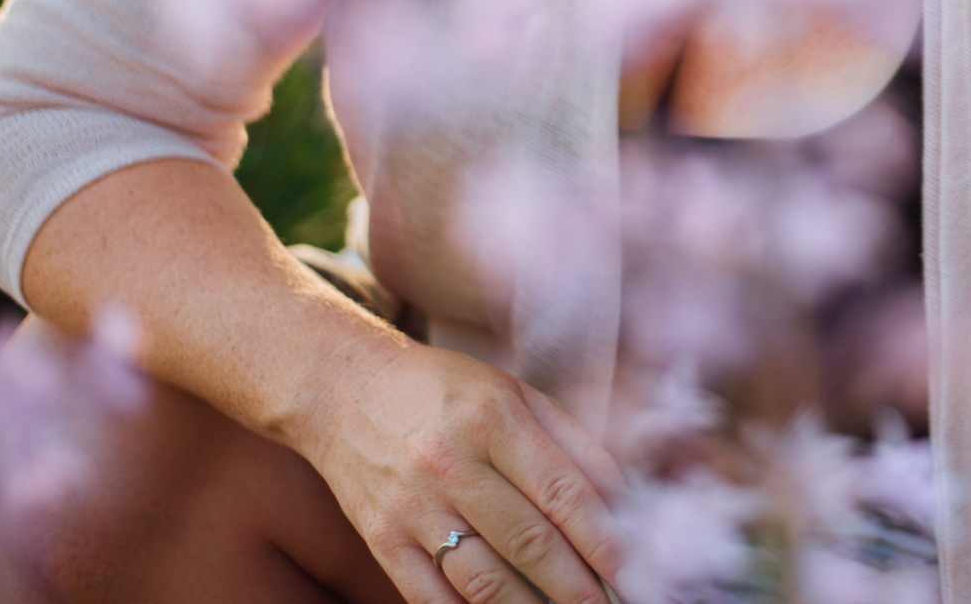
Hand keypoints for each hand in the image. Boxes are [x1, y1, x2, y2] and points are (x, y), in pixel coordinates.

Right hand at [298, 337, 624, 603]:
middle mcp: (452, 464)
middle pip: (527, 541)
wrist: (340, 387)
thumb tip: (621, 499)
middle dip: (576, 585)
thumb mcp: (513, 392)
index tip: (630, 569)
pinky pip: (431, 596)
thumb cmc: (443, 388)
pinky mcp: (382, 538)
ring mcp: (413, 507)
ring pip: (482, 579)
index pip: (560, 490)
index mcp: (493, 419)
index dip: (600, 537)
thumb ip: (570, 441)